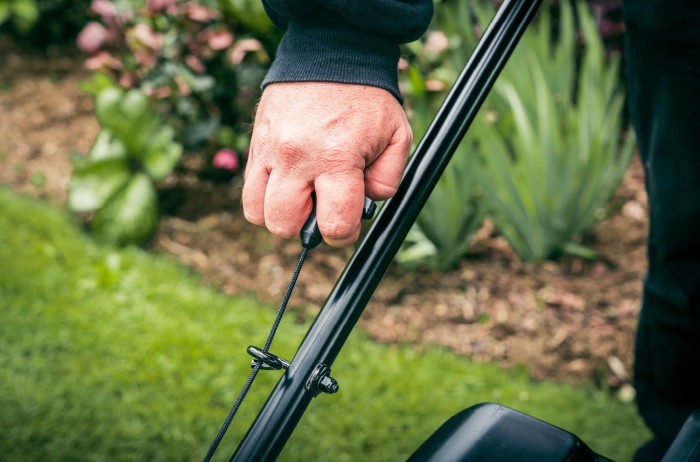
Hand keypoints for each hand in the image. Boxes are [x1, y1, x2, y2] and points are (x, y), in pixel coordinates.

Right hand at [242, 82, 411, 246]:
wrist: (331, 54)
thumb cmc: (367, 98)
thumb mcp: (397, 137)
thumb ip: (388, 179)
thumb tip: (366, 203)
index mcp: (337, 158)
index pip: (334, 225)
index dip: (343, 234)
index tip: (345, 225)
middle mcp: (297, 158)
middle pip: (285, 225)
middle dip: (305, 226)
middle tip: (320, 206)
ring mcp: (270, 151)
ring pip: (257, 212)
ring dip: (279, 214)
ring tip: (299, 196)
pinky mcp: (255, 143)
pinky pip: (247, 189)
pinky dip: (264, 195)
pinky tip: (286, 181)